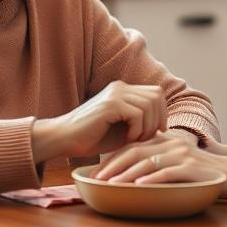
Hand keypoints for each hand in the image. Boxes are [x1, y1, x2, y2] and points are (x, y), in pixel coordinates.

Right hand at [32, 81, 166, 161]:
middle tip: (146, 138)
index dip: (161, 113)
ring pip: (150, 104)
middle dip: (158, 119)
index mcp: (123, 90)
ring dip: (147, 126)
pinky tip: (127, 139)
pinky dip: (138, 130)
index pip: (156, 93)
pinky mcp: (110, 104)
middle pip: (157, 95)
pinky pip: (138, 114)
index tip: (155, 132)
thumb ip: (140, 123)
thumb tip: (163, 125)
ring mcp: (115, 93)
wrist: (63, 139)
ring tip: (136, 140)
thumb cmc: (91, 138)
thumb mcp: (122, 129)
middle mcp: (120, 87)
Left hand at [94, 133, 226, 198]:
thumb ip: (163, 163)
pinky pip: (168, 173)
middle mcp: (172, 144)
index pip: (133, 146)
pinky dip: (151, 179)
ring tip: (110, 184)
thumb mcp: (182, 163)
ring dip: (126, 174)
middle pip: (135, 151)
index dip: (113, 158)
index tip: (97, 172)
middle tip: (96, 179)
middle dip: (113, 165)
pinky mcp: (193, 167)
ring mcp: (182, 155)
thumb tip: (139, 174)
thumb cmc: (209, 172)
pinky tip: (138, 187)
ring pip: (147, 162)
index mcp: (167, 141)